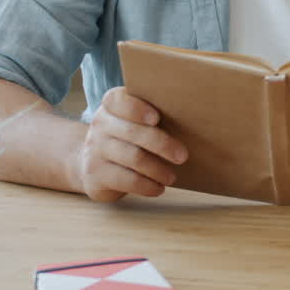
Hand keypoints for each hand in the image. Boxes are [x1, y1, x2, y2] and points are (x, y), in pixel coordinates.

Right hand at [73, 87, 189, 201]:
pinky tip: (158, 188)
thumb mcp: (135, 122)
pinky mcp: (95, 174)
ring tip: (173, 177)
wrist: (94, 165)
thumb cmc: (129, 138)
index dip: (136, 108)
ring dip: (158, 169)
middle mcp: (100, 124)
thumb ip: (154, 115)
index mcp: (111, 105)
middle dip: (162, 144)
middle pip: (133, 132)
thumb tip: (196, 118)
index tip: (156, 118)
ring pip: (132, 158)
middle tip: (183, 156)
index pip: (118, 100)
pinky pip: (125, 180)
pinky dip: (146, 186)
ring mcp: (95, 149)